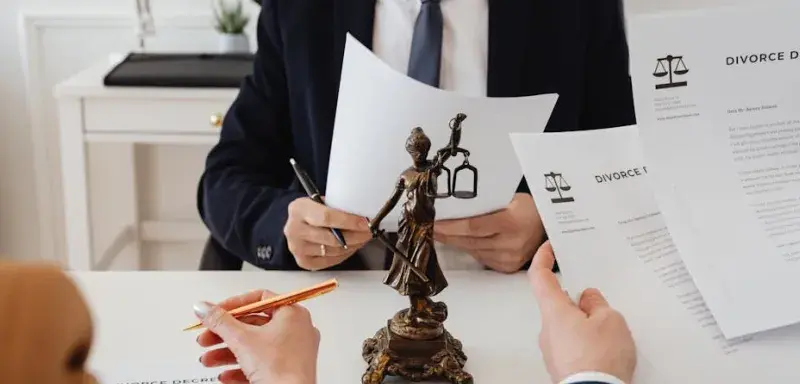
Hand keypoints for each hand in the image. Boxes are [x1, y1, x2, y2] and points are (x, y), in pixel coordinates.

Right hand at [194, 290, 319, 383]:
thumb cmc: (279, 368)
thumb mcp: (241, 339)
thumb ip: (219, 320)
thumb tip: (204, 307)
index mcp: (292, 314)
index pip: (259, 299)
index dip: (233, 305)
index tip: (215, 312)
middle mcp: (297, 330)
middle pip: (253, 325)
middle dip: (224, 334)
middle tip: (206, 337)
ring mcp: (294, 352)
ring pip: (254, 347)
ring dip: (226, 352)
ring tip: (208, 360)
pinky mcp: (288, 371)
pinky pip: (261, 364)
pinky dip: (240, 368)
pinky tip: (224, 375)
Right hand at [284, 197, 371, 270]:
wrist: (296, 223)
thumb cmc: (312, 211)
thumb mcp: (321, 201)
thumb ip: (337, 207)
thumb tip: (362, 216)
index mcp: (299, 209)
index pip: (327, 217)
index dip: (349, 221)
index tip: (365, 223)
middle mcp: (294, 229)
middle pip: (332, 238)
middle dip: (356, 236)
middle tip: (368, 232)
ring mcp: (297, 248)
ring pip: (333, 251)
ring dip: (353, 245)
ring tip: (362, 238)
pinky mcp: (303, 261)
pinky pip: (330, 261)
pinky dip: (344, 255)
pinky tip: (351, 247)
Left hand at [434, 193, 544, 272]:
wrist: (548, 226)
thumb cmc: (527, 208)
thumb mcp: (509, 199)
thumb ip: (484, 205)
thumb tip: (453, 206)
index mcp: (511, 223)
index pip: (473, 227)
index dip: (450, 226)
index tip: (433, 222)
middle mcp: (511, 244)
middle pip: (469, 241)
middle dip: (446, 234)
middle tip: (428, 227)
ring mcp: (509, 259)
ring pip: (472, 250)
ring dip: (454, 242)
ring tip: (438, 233)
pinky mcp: (506, 267)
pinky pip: (480, 257)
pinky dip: (468, 248)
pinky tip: (458, 241)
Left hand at [528, 241, 635, 382]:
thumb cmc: (600, 359)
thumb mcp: (610, 320)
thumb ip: (598, 304)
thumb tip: (588, 300)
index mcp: (554, 311)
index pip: (539, 277)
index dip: (542, 258)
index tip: (549, 247)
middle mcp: (547, 330)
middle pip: (558, 304)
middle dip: (579, 301)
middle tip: (601, 303)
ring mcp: (553, 350)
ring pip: (568, 326)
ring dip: (586, 324)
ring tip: (610, 332)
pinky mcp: (562, 366)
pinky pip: (573, 346)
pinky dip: (587, 342)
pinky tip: (605, 349)